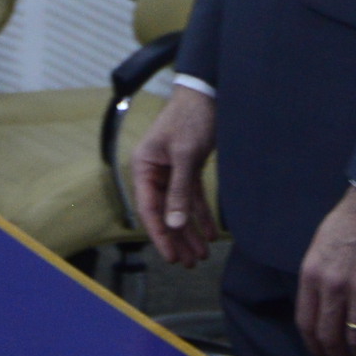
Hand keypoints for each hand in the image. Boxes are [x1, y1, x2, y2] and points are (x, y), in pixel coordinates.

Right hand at [132, 84, 219, 266]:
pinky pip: (192, 197)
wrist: (207, 92)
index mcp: (144, 166)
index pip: (149, 208)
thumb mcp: (185, 155)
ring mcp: (171, 170)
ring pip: (179, 208)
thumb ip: (179, 191)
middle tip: (189, 263)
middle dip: (178, 238)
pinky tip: (211, 233)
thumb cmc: (191, 118)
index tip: (170, 257)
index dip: (160, 235)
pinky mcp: (188, 167)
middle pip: (165, 212)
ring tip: (201, 255)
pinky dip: (201, 214)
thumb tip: (174, 223)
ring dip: (190, 231)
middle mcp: (155, 171)